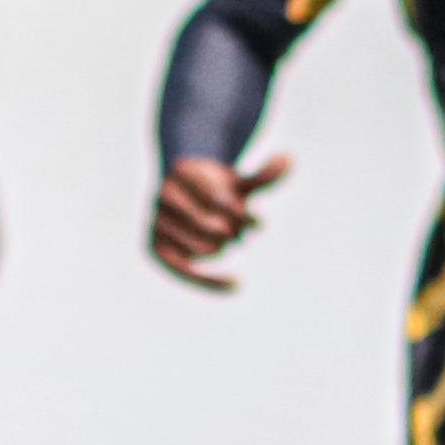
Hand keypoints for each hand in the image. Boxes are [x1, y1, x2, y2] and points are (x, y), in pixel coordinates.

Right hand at [149, 152, 289, 291]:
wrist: (180, 196)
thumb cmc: (214, 188)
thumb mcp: (236, 182)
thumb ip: (261, 176)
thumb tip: (289, 160)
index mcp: (183, 170)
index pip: (218, 198)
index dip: (242, 214)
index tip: (258, 224)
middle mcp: (164, 195)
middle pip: (210, 224)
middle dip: (233, 231)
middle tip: (238, 233)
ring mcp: (157, 221)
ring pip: (201, 247)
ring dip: (223, 248)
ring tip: (227, 240)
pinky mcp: (155, 247)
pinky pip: (183, 270)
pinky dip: (210, 281)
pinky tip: (236, 285)